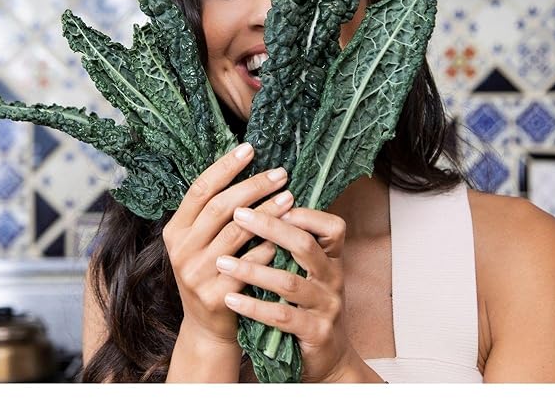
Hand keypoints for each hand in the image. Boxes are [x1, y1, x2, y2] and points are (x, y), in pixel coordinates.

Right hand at [162, 142, 294, 344]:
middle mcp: (181, 251)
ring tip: (290, 196)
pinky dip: (270, 246)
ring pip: (237, 233)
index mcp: (175, 231)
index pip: (199, 190)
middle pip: (220, 208)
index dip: (224, 167)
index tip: (250, 148)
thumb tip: (244, 165)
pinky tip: (288, 234)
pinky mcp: (215, 296)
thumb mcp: (201, 242)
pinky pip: (250, 264)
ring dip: (267, 212)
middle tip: (280, 173)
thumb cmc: (211, 273)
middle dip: (253, 186)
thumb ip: (214, 212)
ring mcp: (196, 274)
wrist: (207, 329)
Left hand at [215, 205, 365, 381]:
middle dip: (270, 227)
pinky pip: (282, 317)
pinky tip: (231, 298)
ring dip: (252, 270)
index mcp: (331, 259)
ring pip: (289, 282)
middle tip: (237, 214)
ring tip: (221, 262)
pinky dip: (254, 307)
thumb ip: (292, 245)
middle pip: (305, 245)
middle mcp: (333, 278)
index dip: (304, 213)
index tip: (270, 199)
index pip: (331, 226)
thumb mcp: (308, 272)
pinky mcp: (316, 333)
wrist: (328, 356)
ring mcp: (326, 306)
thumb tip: (257, 205)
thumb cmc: (308, 305)